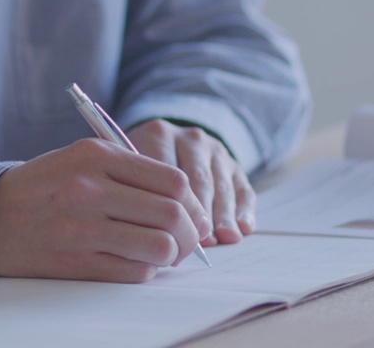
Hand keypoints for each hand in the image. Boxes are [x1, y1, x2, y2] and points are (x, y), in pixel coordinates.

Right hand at [0, 138, 209, 282]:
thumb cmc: (43, 188)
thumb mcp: (80, 160)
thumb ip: (129, 172)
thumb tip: (186, 204)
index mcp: (95, 156)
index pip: (172, 180)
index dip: (193, 203)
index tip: (191, 216)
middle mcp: (89, 188)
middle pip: (172, 214)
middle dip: (188, 234)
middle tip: (184, 241)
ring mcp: (82, 227)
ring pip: (159, 246)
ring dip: (169, 256)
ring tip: (160, 254)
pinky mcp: (75, 261)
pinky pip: (134, 272)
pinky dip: (144, 271)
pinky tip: (133, 263)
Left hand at [126, 119, 254, 246]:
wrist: (168, 144)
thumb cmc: (140, 167)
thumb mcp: (129, 166)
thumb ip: (136, 188)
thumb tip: (150, 230)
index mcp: (158, 135)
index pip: (166, 170)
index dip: (171, 202)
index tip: (171, 229)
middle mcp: (190, 139)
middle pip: (198, 179)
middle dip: (200, 212)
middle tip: (200, 240)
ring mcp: (215, 151)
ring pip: (221, 185)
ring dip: (224, 214)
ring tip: (224, 238)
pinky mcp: (234, 165)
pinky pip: (242, 188)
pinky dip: (244, 210)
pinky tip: (243, 228)